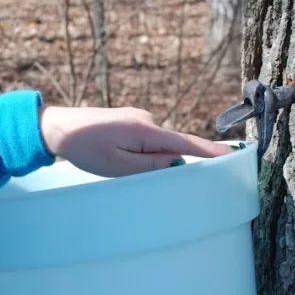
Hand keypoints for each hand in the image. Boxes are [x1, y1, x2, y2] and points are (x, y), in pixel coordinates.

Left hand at [38, 105, 232, 176]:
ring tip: (119, 165)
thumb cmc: (84, 148)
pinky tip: (121, 159)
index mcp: (146, 131)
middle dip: (174, 164)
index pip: (188, 143)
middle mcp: (147, 121)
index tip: (237, 154)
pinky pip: (148, 142)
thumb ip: (150, 166)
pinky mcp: (131, 122)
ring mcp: (139, 119)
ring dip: (152, 161)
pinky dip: (145, 154)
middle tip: (152, 175)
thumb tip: (178, 163)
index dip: (212, 152)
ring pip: (158, 146)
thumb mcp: (117, 166)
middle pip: (174, 146)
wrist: (57, 127)